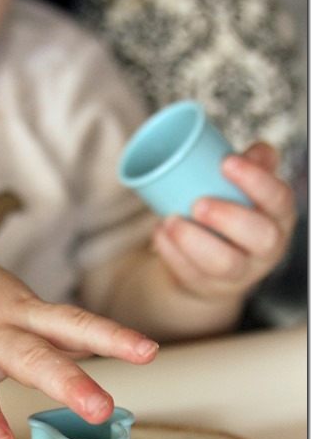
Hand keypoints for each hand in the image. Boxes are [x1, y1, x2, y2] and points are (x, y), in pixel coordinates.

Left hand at [151, 142, 295, 299]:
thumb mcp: (246, 190)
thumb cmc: (232, 212)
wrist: (213, 264)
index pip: (279, 199)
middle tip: (198, 202)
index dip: (256, 181)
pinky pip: (192, 275)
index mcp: (279, 217)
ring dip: (194, 240)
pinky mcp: (209, 287)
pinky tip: (160, 233)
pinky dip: (172, 253)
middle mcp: (267, 249)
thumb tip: (254, 151)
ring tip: (170, 220)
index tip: (226, 162)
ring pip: (223, 263)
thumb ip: (253, 165)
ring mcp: (239, 274)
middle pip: (260, 237)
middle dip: (228, 217)